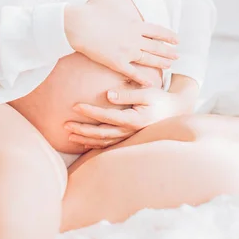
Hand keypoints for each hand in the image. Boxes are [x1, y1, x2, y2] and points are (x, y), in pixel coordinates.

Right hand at [64, 0, 179, 86]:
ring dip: (161, 63)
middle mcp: (135, 39)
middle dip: (168, 52)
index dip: (168, 36)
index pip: (157, 31)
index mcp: (135, 24)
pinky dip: (143, 78)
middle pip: (156, 47)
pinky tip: (151, 83)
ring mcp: (127, 51)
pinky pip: (133, 72)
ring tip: (170, 66)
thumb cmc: (93, 10)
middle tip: (177, 56)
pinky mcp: (117, 62)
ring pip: (148, 59)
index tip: (177, 40)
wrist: (78, 24)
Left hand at [64, 86, 190, 148]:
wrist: (174, 112)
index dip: (89, 112)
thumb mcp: (147, 93)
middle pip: (100, 133)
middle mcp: (129, 132)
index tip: (75, 106)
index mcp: (133, 120)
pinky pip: (108, 145)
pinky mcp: (128, 139)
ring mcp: (128, 138)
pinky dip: (94, 145)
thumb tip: (108, 95)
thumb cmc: (160, 99)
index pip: (106, 117)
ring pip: (102, 141)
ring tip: (68, 134)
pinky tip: (83, 142)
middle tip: (64, 124)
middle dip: (81, 129)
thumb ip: (127, 94)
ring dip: (84, 139)